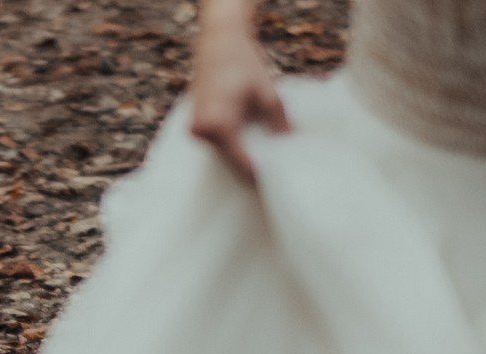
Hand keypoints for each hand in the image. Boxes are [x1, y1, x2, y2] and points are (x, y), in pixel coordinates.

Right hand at [188, 19, 289, 185]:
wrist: (219, 41)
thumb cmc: (243, 63)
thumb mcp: (268, 94)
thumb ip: (279, 124)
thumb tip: (289, 147)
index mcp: (219, 128)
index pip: (242, 165)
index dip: (261, 174)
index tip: (279, 180)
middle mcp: (202, 133)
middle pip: (231, 162)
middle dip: (253, 164)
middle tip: (276, 165)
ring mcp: (196, 130)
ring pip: (224, 153)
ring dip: (242, 154)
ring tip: (264, 150)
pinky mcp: (196, 125)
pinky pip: (217, 143)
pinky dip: (233, 143)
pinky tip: (249, 138)